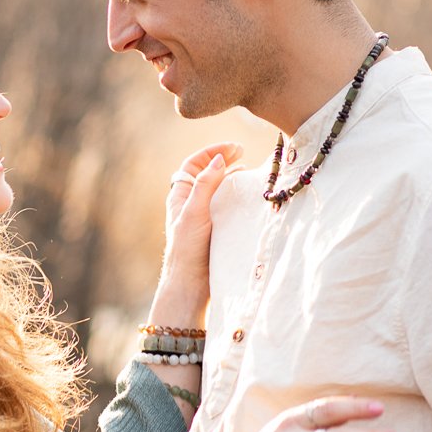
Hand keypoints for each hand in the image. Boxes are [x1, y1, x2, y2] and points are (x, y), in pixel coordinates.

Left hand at [151, 143, 241, 322]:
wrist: (191, 284)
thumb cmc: (188, 248)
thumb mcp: (195, 212)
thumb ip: (206, 185)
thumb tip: (218, 159)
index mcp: (181, 196)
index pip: (194, 164)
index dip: (212, 152)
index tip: (234, 148)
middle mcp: (192, 203)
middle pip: (208, 173)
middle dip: (225, 160)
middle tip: (244, 153)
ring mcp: (205, 216)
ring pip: (219, 188)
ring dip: (233, 177)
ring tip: (249, 171)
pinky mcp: (217, 228)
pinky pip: (228, 205)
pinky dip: (238, 196)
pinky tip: (250, 196)